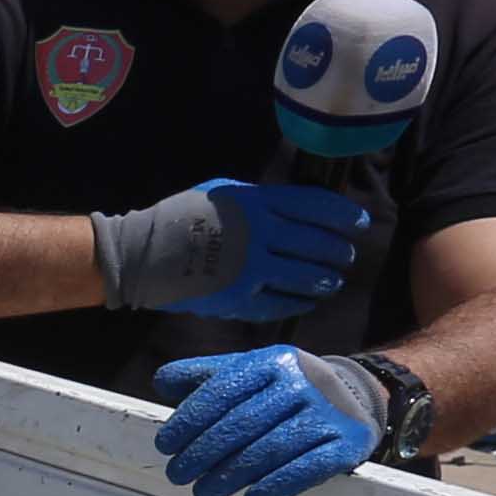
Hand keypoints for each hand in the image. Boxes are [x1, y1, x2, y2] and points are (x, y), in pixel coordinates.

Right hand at [94, 177, 378, 324]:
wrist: (139, 256)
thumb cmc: (178, 217)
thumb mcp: (220, 193)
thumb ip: (259, 199)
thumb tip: (295, 207)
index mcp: (257, 203)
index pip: (316, 206)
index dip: (343, 216)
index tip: (356, 224)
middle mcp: (261, 234)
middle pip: (318, 243)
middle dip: (338, 251)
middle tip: (344, 256)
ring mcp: (252, 269)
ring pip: (307, 276)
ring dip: (325, 279)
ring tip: (331, 281)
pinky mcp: (240, 298)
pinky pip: (282, 302)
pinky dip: (300, 302)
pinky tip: (307, 300)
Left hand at [142, 346, 394, 495]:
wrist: (354, 397)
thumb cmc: (284, 390)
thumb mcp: (249, 373)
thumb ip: (206, 376)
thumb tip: (163, 381)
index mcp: (272, 362)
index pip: (222, 391)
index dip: (188, 421)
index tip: (165, 446)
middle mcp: (302, 383)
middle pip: (243, 423)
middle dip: (203, 453)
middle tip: (177, 474)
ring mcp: (328, 413)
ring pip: (271, 448)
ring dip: (231, 475)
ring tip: (203, 491)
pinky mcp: (348, 443)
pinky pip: (308, 467)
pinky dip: (277, 485)